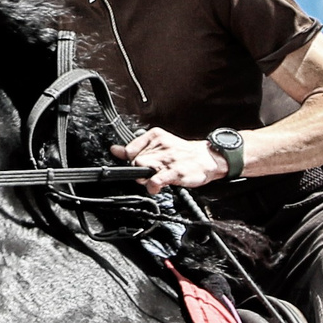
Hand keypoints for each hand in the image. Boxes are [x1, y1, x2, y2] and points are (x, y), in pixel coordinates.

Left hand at [112, 128, 228, 189]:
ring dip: (144, 178)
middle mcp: (161, 145)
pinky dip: (152, 186)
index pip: (130, 148)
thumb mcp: (159, 145)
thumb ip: (136, 148)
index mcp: (155, 135)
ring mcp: (168, 159)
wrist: (207, 159)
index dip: (131, 160)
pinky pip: (155, 180)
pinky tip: (156, 187)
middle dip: (137, 171)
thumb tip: (115, 150)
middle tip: (147, 174)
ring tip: (153, 179)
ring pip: (142, 168)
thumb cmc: (183, 153)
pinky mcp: (175, 172)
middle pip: (134, 160)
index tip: (138, 165)